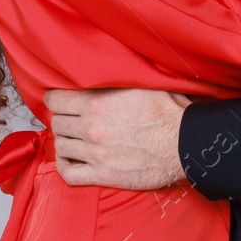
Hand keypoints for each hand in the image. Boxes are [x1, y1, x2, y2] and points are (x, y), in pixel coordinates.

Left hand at [44, 87, 190, 188]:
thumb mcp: (137, 83)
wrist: (185, 143)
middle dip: (62, 120)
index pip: (55, 100)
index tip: (60, 102)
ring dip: (65, 142)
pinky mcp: (104, 174)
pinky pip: (69, 173)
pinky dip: (64, 166)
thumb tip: (100, 65)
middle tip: (71, 121)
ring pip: (61, 146)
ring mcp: (96, 153)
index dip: (55, 100)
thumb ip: (111, 79)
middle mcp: (91, 127)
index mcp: (95, 102)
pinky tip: (70, 160)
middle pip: (57, 123)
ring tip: (73, 139)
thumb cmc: (167, 111)